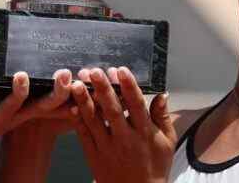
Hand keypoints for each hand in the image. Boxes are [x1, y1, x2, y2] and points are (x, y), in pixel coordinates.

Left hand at [0, 70, 72, 180]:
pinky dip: (18, 90)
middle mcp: (21, 110)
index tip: (81, 74)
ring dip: (55, 91)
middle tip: (81, 74)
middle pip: (54, 100)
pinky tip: (22, 77)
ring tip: (63, 74)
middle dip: (70, 88)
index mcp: (21, 103)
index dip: (66, 87)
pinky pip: (12, 103)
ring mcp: (11, 114)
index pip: (49, 93)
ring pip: (41, 104)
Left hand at [71, 67, 175, 182]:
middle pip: (112, 110)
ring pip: (94, 121)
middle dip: (103, 89)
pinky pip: (84, 135)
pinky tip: (71, 105)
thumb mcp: (167, 142)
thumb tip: (162, 93)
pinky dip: (77, 120)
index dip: (128, 86)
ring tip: (76, 83)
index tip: (120, 69)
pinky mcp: (94, 156)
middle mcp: (125, 139)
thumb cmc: (155, 167)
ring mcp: (108, 148)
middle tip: (93, 71)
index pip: (136, 105)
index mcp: (144, 133)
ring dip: (84, 101)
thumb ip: (163, 117)